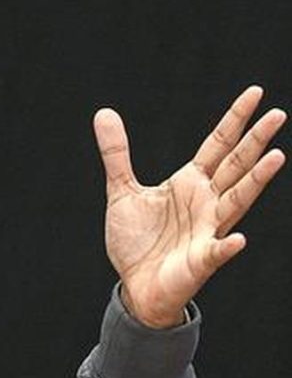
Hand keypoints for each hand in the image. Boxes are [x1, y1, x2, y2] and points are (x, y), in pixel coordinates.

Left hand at [93, 86, 285, 328]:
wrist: (135, 285)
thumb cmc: (137, 241)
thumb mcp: (121, 190)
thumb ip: (116, 154)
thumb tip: (104, 113)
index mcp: (190, 183)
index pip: (218, 145)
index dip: (235, 119)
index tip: (256, 93)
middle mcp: (206, 202)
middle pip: (235, 166)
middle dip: (255, 141)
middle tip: (278, 114)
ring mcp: (207, 230)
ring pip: (237, 201)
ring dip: (256, 181)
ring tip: (276, 157)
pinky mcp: (200, 260)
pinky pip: (216, 252)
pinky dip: (226, 246)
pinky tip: (238, 239)